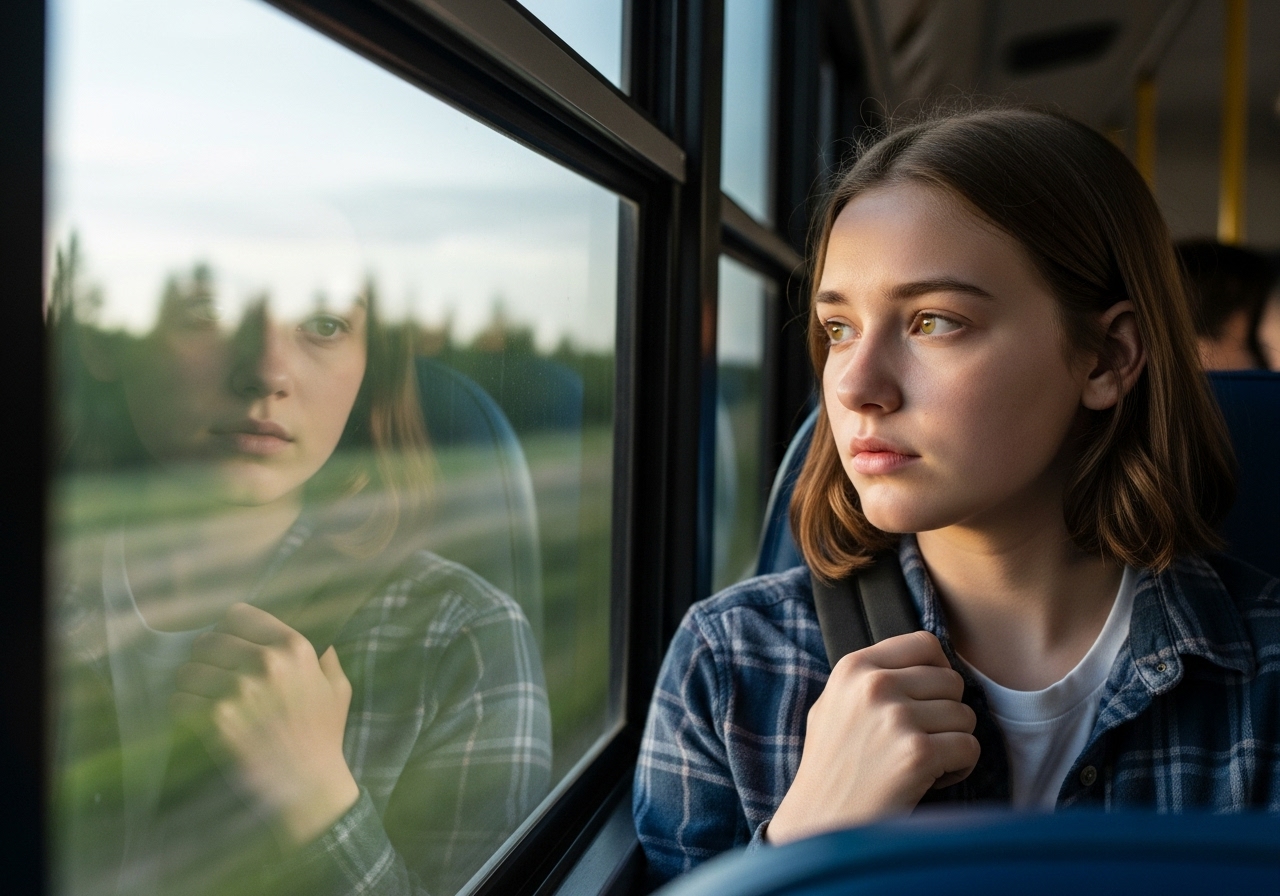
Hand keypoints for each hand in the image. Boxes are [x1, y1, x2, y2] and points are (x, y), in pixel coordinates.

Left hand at [170, 602, 359, 846]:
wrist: (309, 787)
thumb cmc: (323, 737)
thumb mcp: (337, 690)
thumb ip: (326, 661)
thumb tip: (322, 644)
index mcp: (294, 648)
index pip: (238, 615)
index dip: (227, 630)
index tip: (227, 647)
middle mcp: (266, 663)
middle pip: (207, 641)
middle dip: (205, 659)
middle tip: (210, 676)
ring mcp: (238, 691)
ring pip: (187, 670)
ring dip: (191, 685)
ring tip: (201, 698)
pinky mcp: (215, 720)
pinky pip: (179, 700)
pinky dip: (182, 710)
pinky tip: (196, 719)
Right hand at [767, 631, 978, 843]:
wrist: (819, 824)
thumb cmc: (831, 770)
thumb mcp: (833, 707)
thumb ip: (870, 679)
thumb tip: (925, 662)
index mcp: (853, 668)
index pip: (924, 644)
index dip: (936, 674)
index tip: (925, 702)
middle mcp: (873, 685)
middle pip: (951, 681)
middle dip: (945, 714)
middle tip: (919, 741)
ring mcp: (895, 718)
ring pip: (965, 715)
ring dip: (952, 743)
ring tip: (920, 763)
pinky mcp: (917, 753)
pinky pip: (969, 748)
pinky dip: (958, 769)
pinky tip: (929, 780)